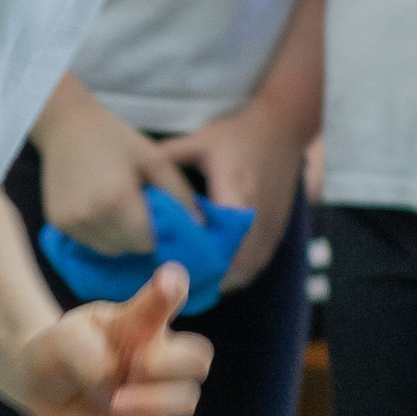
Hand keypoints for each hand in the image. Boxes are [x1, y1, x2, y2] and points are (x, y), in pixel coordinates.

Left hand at [13, 261, 208, 415]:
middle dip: (170, 364)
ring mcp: (155, 394)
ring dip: (155, 404)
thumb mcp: (61, 340)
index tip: (166, 281)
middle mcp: (157, 356)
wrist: (44, 387)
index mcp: (140, 322)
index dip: (174, 288)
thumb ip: (87, 353)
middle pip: (197, 357)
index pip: (170, 296)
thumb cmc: (59, 351)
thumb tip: (114, 382)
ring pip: (186, 400)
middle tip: (134, 367)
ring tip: (114, 404)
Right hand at [37, 89, 191, 255]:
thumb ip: (180, 194)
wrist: (67, 125)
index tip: (161, 221)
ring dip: (120, 237)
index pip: (147, 242)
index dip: (158, 235)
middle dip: (140, 236)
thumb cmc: (116, 138)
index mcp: (117, 200)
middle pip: (128, 249)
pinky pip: (89, 241)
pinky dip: (100, 232)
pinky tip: (102, 208)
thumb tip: (199, 226)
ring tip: (122, 209)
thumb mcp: (155, 159)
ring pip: (108, 250)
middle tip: (141, 211)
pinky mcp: (58, 223)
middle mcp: (91, 217)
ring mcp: (71, 223)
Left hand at [157, 97, 304, 289]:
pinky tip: (212, 277)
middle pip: (231, 266)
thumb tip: (134, 178)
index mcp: (234, 192)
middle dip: (202, 278)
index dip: (192, 259)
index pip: (216, 239)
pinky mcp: (276, 233)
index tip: (167, 268)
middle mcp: (256, 216)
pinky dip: (234, 276)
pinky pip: (255, 267)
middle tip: (173, 284)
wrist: (282, 130)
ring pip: (244, 272)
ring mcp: (269, 228)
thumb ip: (168, 158)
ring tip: (190, 285)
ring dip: (219, 282)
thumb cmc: (237, 136)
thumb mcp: (200, 142)